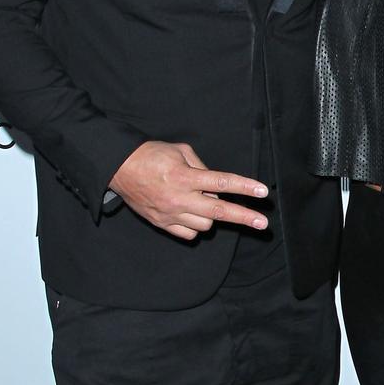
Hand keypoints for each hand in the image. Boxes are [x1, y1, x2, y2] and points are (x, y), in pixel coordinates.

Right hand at [109, 140, 268, 241]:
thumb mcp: (181, 151)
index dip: (245, 187)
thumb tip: (217, 185)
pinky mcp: (162, 224)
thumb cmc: (152, 154)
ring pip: (205, 226)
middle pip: (219, 212)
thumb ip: (202, 166)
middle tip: (263, 224)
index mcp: (185, 176)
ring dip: (212, 216)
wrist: (120, 168)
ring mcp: (170, 214)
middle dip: (244, 217)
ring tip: (203, 201)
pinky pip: (188, 234)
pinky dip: (195, 226)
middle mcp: (179, 198)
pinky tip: (192, 214)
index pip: (222, 183)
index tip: (263, 192)